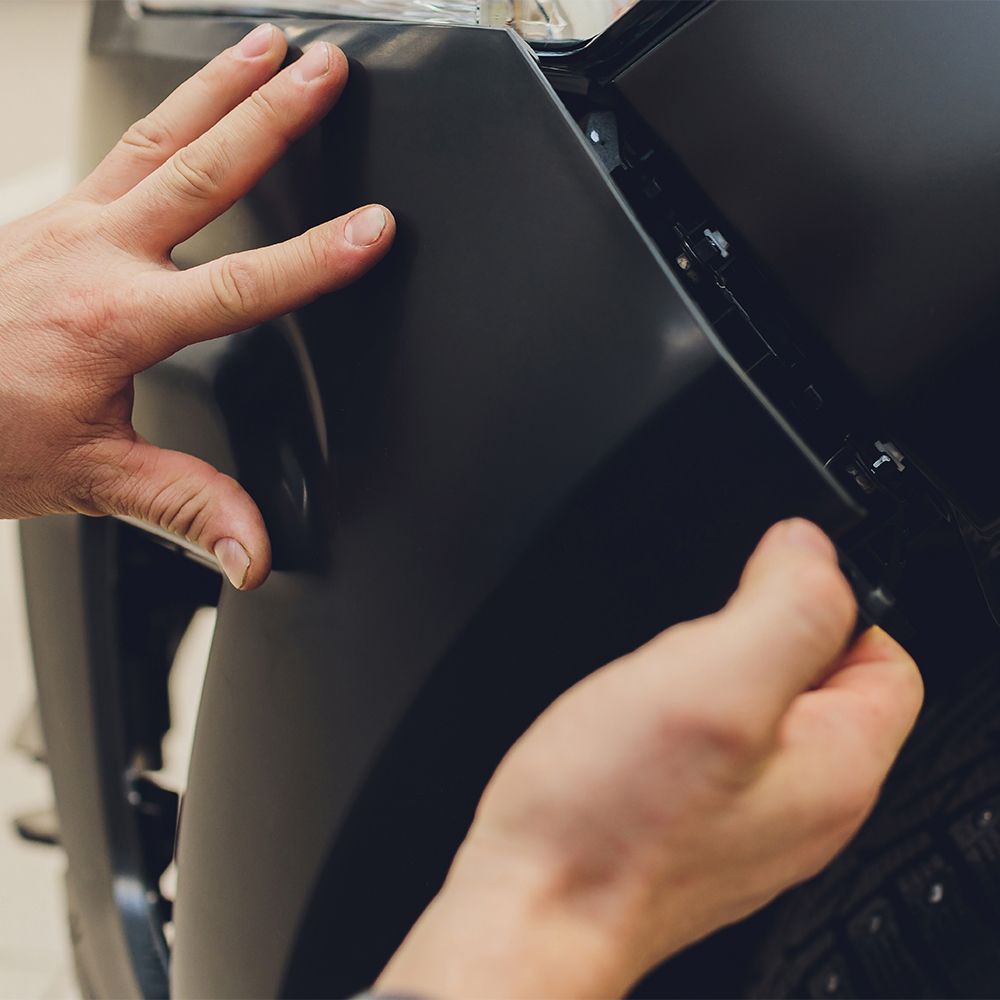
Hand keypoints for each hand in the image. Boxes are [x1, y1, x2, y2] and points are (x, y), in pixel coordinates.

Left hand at [0, 24, 393, 588]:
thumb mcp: (91, 479)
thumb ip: (186, 509)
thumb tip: (253, 551)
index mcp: (115, 320)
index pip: (242, 283)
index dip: (318, 257)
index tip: (373, 226)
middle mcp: (91, 254)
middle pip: (202, 168)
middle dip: (274, 113)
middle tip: (326, 67)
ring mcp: (66, 224)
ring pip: (156, 135)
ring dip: (219, 85)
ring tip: (269, 43)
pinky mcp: (49, 217)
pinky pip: (118, 146)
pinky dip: (166, 111)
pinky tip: (188, 99)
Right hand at [377, 519, 923, 998]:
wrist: (530, 909)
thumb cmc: (609, 820)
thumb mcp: (713, 680)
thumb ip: (785, 605)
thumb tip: (810, 549)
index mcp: (837, 764)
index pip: (885, 655)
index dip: (828, 603)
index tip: (759, 595)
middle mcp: (805, 800)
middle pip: (814, 675)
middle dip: (751, 639)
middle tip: (691, 658)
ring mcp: (749, 817)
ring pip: (752, 705)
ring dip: (704, 677)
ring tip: (655, 697)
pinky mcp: (697, 822)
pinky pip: (708, 743)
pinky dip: (675, 717)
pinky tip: (635, 730)